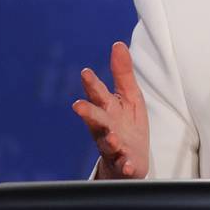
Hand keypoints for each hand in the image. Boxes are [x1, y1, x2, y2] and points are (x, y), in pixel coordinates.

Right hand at [72, 42, 149, 178]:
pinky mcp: (125, 164)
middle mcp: (106, 128)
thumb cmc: (127, 124)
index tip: (86, 73)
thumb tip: (118, 44)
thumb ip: (122, 73)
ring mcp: (113, 147)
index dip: (92, 84)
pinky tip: (129, 165)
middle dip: (88, 113)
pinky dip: (126, 166)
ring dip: (108, 140)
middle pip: (96, 119)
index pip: (98, 94)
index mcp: (108, 109)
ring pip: (107, 144)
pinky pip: (124, 166)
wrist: (130, 160)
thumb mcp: (129, 96)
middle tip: (78, 106)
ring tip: (112, 138)